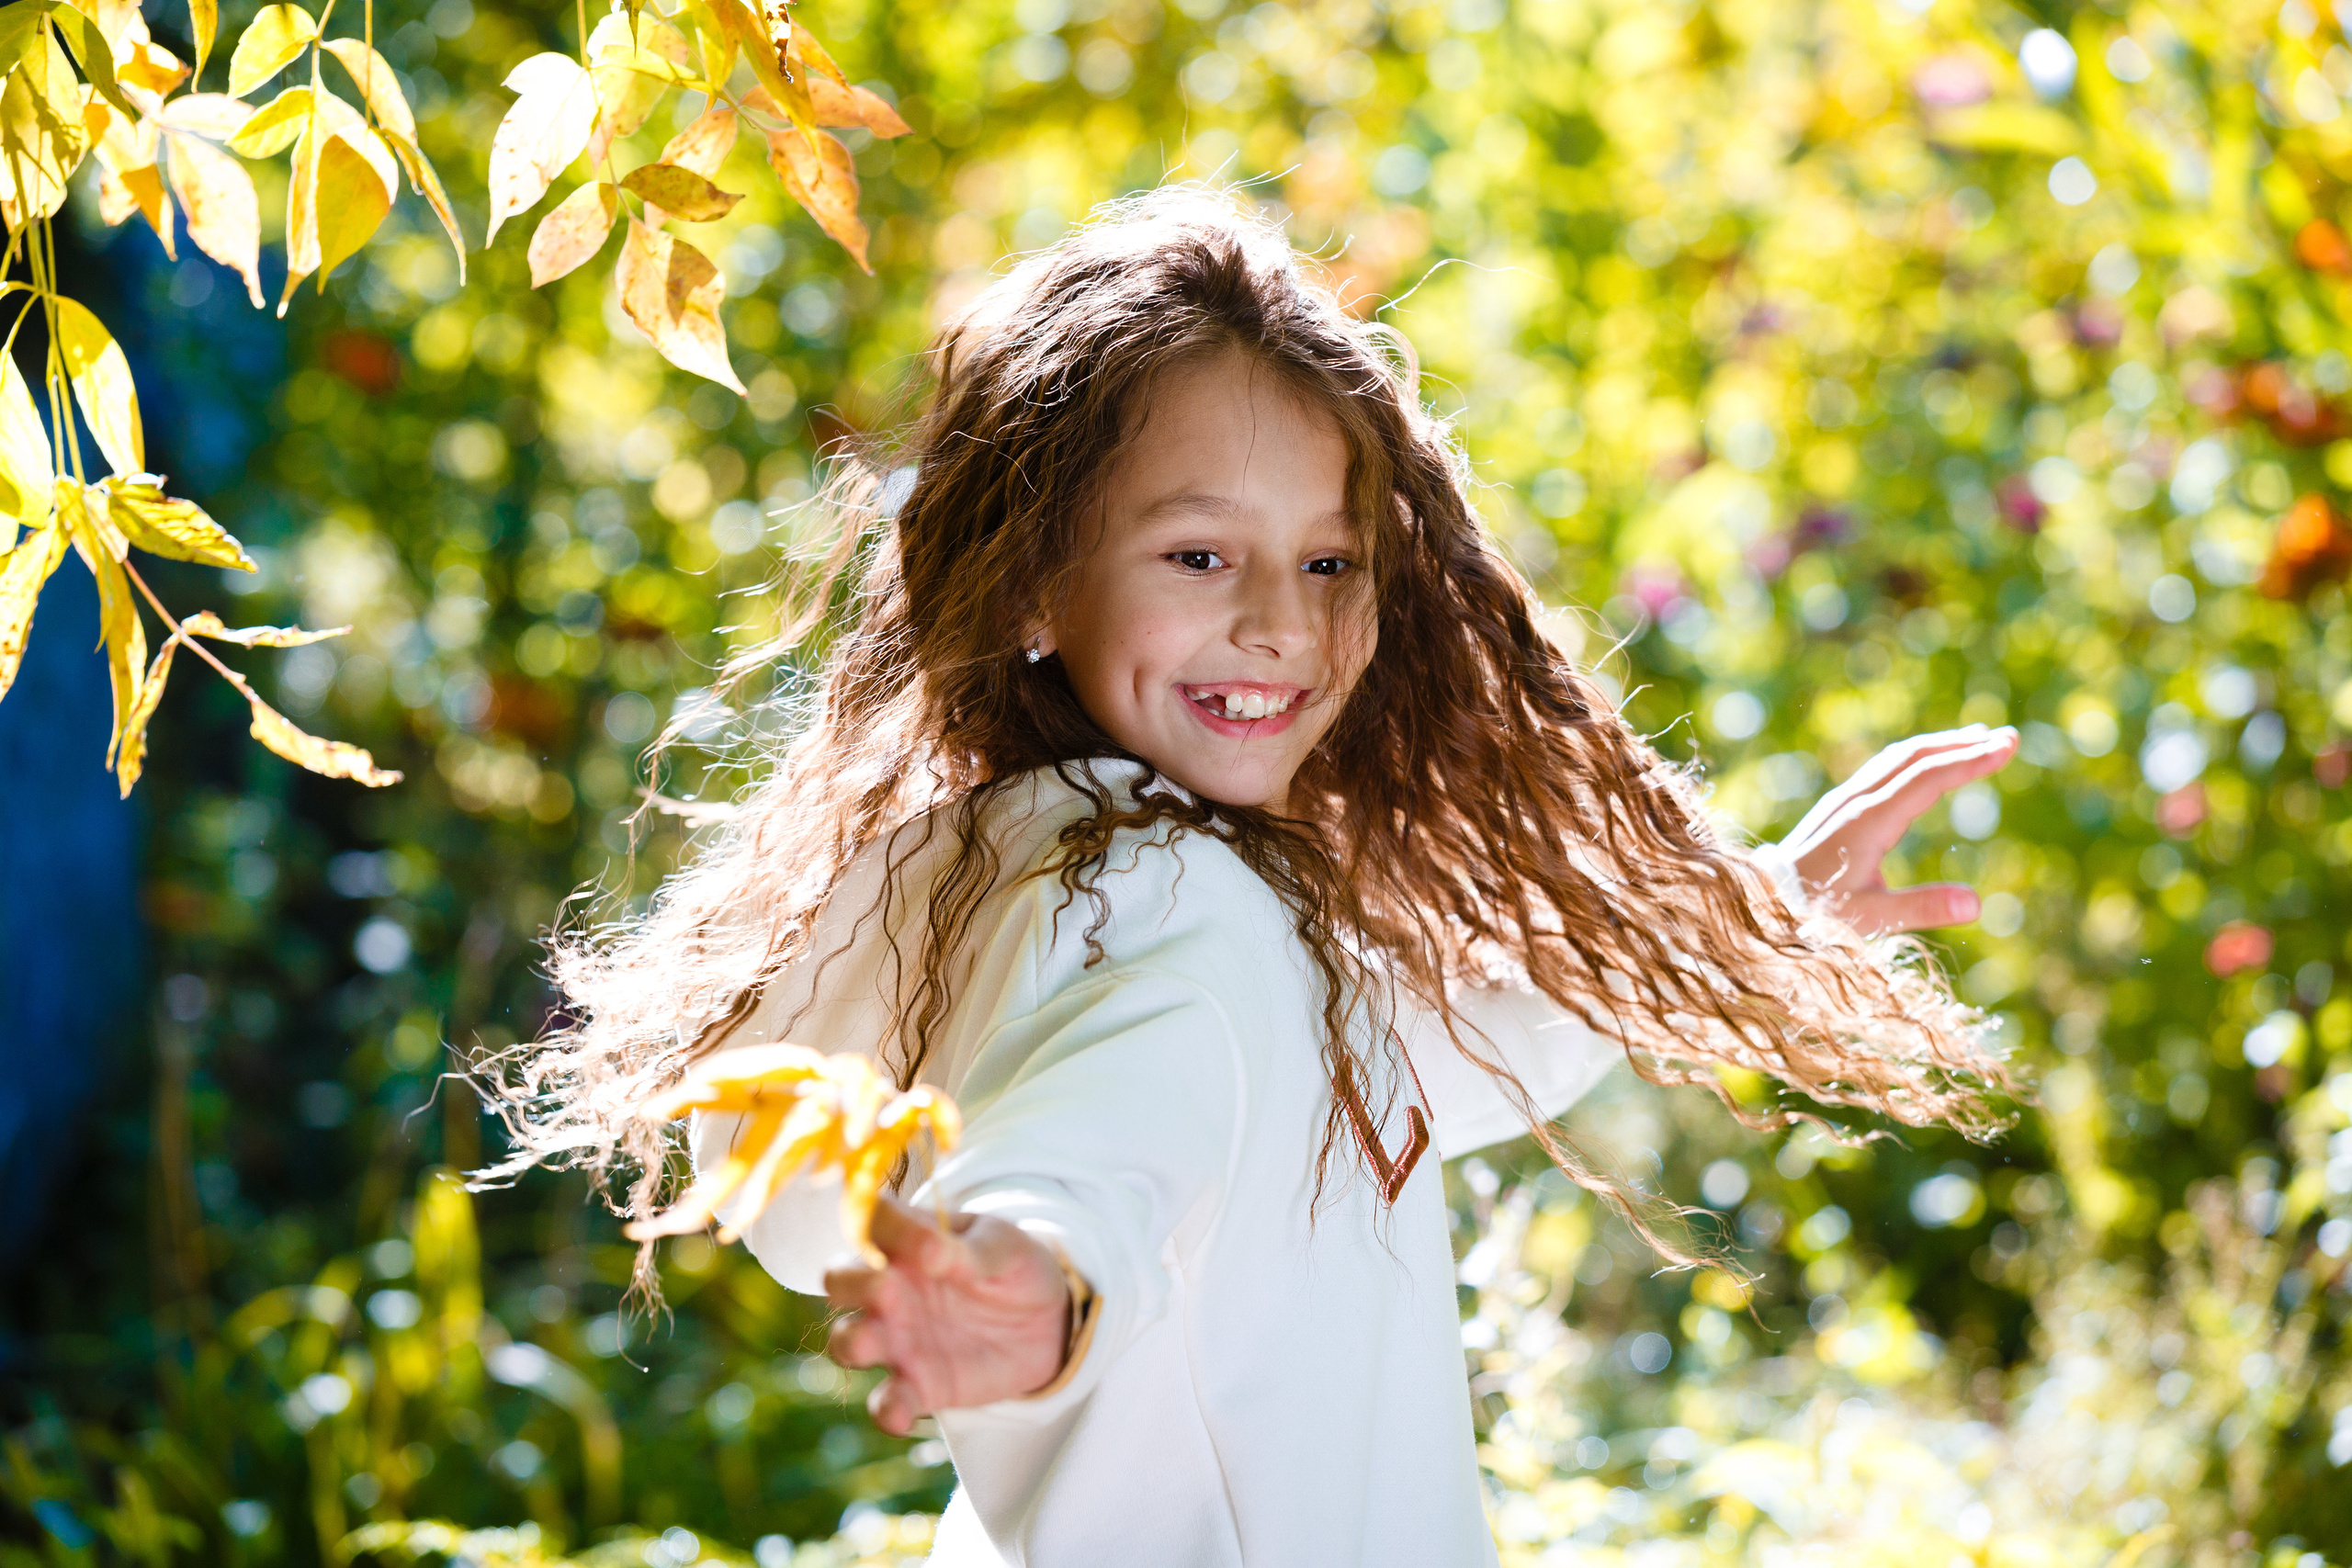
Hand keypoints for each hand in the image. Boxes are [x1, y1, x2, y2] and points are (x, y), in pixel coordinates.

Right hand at [824, 1194, 1071, 1434]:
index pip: (871, 1221)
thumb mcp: (1002, 1245)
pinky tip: (898, 1415)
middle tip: (886, 1288)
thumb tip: (931, 1252)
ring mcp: (897, 1337)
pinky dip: (885, 1410)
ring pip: (845, 1341)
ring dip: (850, 1342)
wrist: (1048, 1321)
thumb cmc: (1013, 1266)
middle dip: (850, 1284)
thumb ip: (966, 1250)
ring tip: (871, 1345)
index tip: (927, 1245)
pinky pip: (886, 1401)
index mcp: (907, 1239)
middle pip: (838, 1279)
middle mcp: (889, 1287)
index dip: (882, 1228)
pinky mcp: (918, 1384)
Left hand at [1778, 724, 2017, 936]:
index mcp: (1868, 821)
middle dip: (1961, 744)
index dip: (1969, 760)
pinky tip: (1930, 765)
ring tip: (1978, 740)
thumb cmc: (1813, 914)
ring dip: (1938, 746)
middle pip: (1913, 757)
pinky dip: (1916, 758)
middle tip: (2006, 738)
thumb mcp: (1870, 919)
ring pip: (1896, 759)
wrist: (1761, 903)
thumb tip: (1976, 903)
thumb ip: (1920, 908)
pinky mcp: (1838, 808)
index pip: (1927, 777)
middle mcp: (1855, 801)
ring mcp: (1844, 801)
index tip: (2006, 748)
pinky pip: (1883, 769)